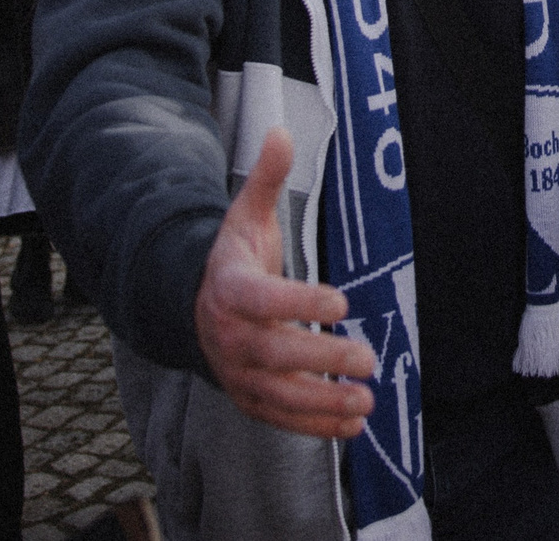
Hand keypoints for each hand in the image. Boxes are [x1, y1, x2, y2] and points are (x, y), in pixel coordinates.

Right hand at [194, 128, 376, 438]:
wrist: (192, 307)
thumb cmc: (234, 259)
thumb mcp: (246, 216)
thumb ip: (266, 179)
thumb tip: (282, 132)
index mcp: (230, 289)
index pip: (261, 300)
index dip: (298, 301)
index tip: (341, 300)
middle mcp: (229, 336)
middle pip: (273, 353)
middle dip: (320, 358)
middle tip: (366, 356)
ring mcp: (237, 372)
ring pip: (278, 394)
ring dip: (323, 402)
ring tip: (366, 400)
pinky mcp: (249, 398)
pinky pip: (280, 417)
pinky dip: (315, 426)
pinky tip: (353, 423)